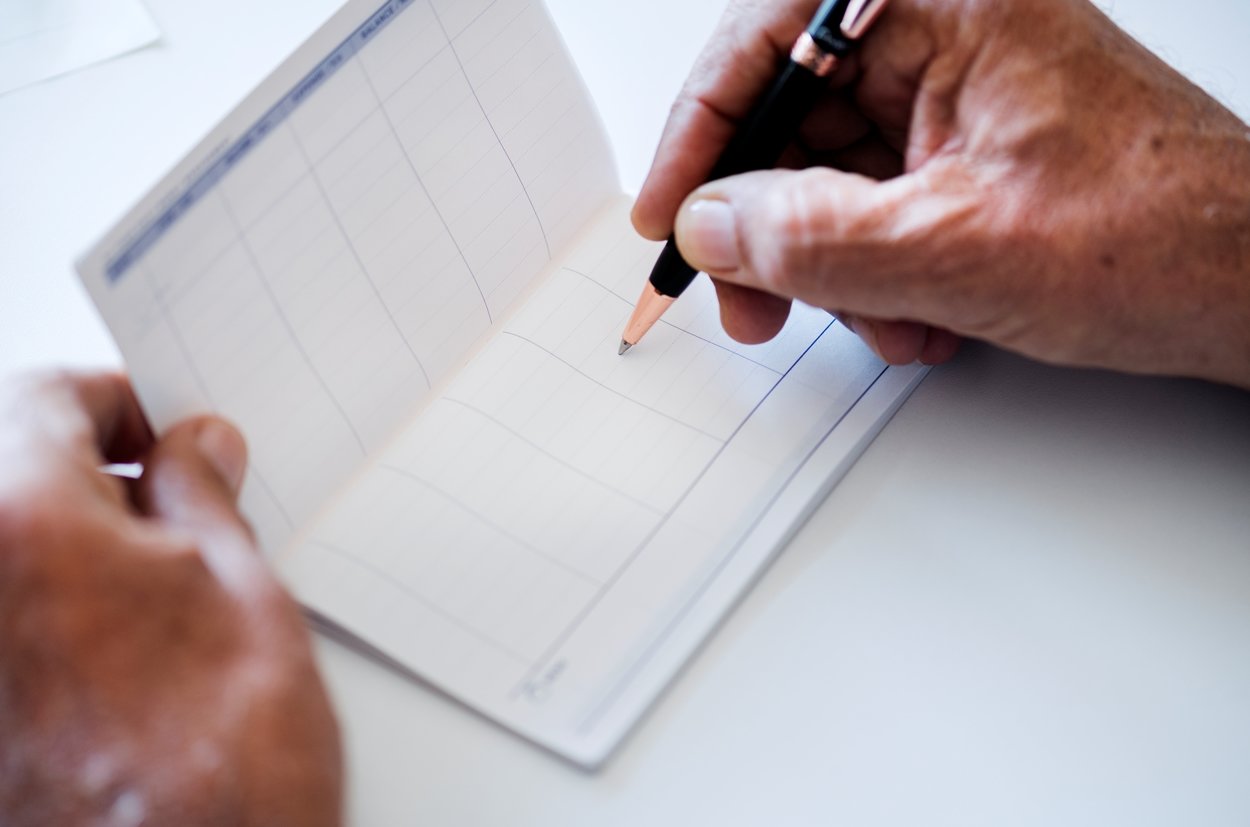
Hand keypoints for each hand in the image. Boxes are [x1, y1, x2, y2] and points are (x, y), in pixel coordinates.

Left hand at [0, 373, 341, 825]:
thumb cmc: (223, 767)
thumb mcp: (247, 595)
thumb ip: (202, 498)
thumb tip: (193, 449)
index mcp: (23, 524)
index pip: (43, 400)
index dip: (115, 403)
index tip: (159, 433)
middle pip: (11, 474)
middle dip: (94, 477)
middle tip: (175, 514)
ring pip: (10, 552)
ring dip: (72, 547)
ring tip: (160, 597)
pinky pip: (8, 620)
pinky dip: (51, 611)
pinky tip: (121, 653)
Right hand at [633, 0, 1249, 387]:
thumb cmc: (1162, 235)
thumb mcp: (950, 248)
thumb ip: (806, 237)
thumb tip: (710, 224)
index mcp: (944, 2)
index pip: (768, 38)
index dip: (702, 130)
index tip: (668, 208)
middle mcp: (946, 32)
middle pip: (791, 117)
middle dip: (765, 224)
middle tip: (748, 297)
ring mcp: (955, 94)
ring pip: (827, 175)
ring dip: (828, 267)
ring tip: (873, 322)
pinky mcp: (964, 150)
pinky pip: (874, 205)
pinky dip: (871, 273)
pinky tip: (912, 318)